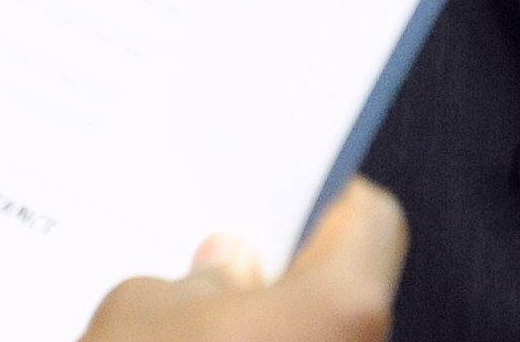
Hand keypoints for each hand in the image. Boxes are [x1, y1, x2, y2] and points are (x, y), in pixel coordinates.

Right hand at [81, 182, 406, 341]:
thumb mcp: (147, 308)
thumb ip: (199, 274)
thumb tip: (226, 266)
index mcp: (341, 307)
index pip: (372, 221)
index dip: (329, 196)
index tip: (288, 191)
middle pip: (345, 293)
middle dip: (288, 272)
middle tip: (229, 254)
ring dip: (272, 331)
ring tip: (199, 317)